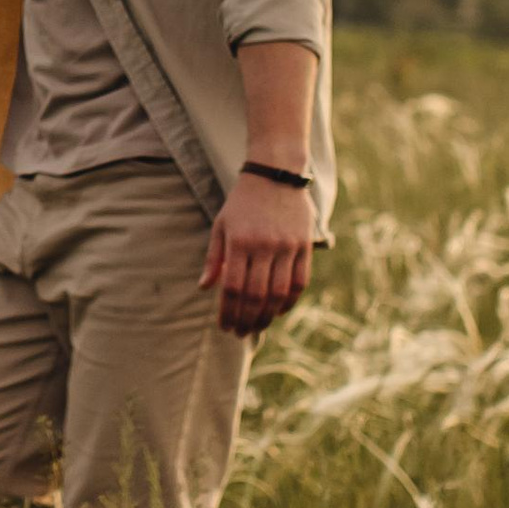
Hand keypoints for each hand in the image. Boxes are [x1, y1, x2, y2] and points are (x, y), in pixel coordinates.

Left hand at [200, 175, 313, 338]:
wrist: (275, 174)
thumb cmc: (242, 202)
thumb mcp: (221, 225)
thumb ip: (213, 258)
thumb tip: (204, 289)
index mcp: (239, 241)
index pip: (232, 288)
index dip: (228, 312)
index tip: (225, 327)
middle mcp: (263, 246)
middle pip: (255, 295)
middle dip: (247, 320)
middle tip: (240, 333)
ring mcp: (287, 246)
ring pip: (279, 293)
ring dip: (267, 316)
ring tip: (257, 327)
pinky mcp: (304, 246)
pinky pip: (299, 282)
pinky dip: (289, 301)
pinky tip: (278, 311)